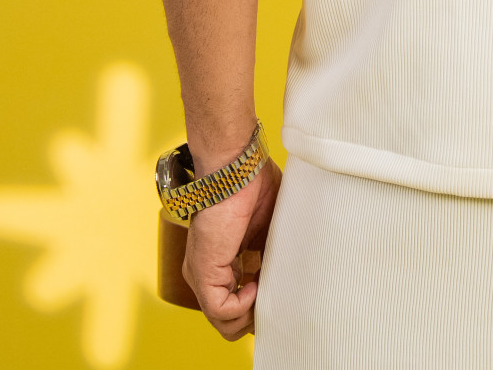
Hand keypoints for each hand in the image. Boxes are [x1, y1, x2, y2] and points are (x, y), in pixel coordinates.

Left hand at [183, 158, 281, 340]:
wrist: (237, 168)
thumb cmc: (255, 186)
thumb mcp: (270, 230)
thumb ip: (272, 256)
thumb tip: (289, 279)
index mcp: (224, 261)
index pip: (237, 303)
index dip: (261, 306)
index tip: (279, 296)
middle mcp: (209, 273)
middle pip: (230, 320)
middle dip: (257, 316)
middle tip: (277, 300)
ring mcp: (202, 276)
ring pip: (224, 323)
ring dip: (252, 314)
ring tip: (268, 291)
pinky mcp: (203, 274)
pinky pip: (221, 311)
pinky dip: (243, 306)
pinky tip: (256, 282)